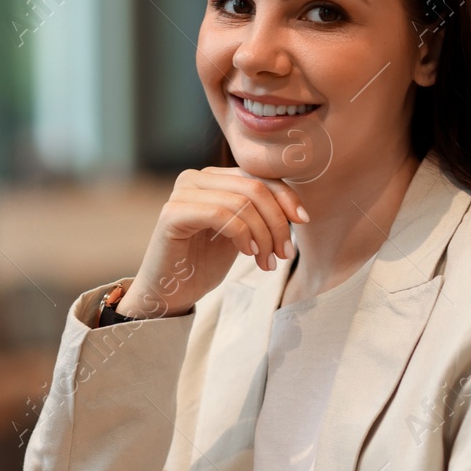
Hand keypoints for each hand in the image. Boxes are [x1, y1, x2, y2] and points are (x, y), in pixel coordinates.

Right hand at [117, 166, 308, 318]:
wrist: (168, 294)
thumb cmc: (202, 265)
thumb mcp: (240, 234)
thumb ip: (258, 215)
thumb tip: (296, 210)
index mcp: (212, 178)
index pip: (259, 176)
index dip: (286, 197)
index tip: (303, 222)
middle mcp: (195, 178)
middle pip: (254, 188)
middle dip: (277, 222)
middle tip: (284, 253)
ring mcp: (181, 193)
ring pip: (241, 202)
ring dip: (263, 235)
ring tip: (267, 261)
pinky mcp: (172, 213)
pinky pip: (221, 215)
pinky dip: (242, 235)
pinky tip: (247, 253)